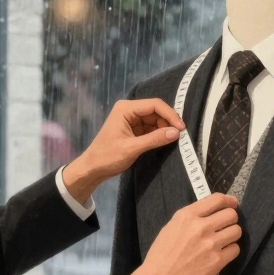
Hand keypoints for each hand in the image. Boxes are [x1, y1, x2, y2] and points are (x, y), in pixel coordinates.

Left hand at [62, 99, 183, 203]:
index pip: (154, 105)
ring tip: (173, 139)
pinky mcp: (132, 129)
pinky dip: (158, 133)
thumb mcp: (132, 148)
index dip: (170, 115)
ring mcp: (130, 119)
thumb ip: (154, 139)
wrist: (92, 168)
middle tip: (179, 136)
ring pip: (154, 119)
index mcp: (126, 109)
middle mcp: (128, 110)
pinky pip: (150, 127)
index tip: (181, 128)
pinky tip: (164, 140)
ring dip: (164, 128)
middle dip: (167, 122)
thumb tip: (176, 133)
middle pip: (155, 111)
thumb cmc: (108, 157)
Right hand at [124, 193, 241, 274]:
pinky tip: (221, 253)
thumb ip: (191, 218)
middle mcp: (201, 227)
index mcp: (187, 216)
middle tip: (225, 226)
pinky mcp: (217, 260)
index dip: (229, 201)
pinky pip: (235, 249)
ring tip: (223, 241)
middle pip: (231, 215)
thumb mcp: (171, 227)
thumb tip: (210, 213)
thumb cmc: (162, 253)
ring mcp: (211, 244)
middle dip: (230, 219)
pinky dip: (230, 250)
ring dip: (232, 235)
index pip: (217, 199)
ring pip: (236, 231)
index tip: (232, 204)